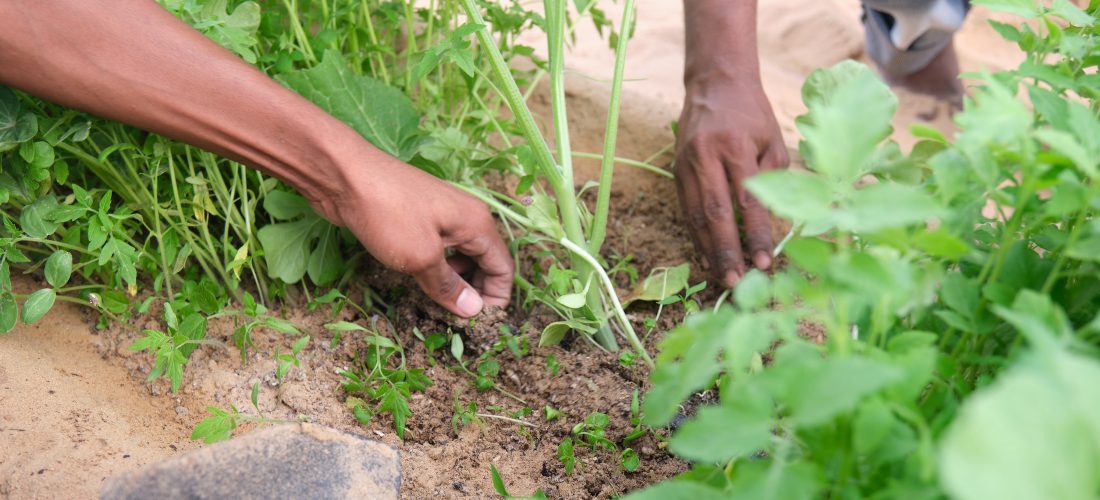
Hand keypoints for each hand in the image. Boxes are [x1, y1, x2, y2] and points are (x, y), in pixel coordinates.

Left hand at [313, 152, 512, 317]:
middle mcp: (466, 217)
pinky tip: (420, 280)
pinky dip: (437, 268)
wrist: (344, 175)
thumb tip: (473, 309)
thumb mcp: (421, 257)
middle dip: (475, 291)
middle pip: (485, 262)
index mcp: (477, 223)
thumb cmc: (387, 213)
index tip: (477, 323)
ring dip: (455, 281)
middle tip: (454, 317)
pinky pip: (439, 248)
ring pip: (461, 256)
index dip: (495, 298)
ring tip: (437, 302)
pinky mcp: (418, 218)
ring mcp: (442, 215)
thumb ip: (449, 285)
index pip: (503, 268)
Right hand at [675, 77, 788, 287]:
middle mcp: (706, 157)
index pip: (747, 201)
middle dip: (726, 252)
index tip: (763, 263)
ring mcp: (686, 164)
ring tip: (720, 277)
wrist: (715, 83)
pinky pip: (686, 209)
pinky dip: (696, 235)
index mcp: (735, 147)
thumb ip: (772, 179)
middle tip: (736, 283)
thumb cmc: (752, 113)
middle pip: (715, 214)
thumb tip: (770, 223)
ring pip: (696, 215)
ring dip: (708, 250)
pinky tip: (705, 256)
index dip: (755, 235)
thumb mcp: (772, 140)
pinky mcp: (676, 170)